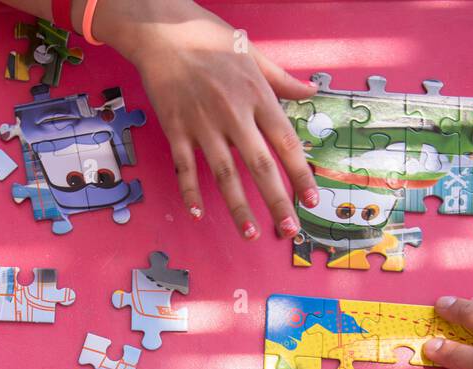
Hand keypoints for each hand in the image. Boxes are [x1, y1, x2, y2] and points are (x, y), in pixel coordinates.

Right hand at [96, 0, 318, 239]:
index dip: (300, 173)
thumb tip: (311, 91)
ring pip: (224, 174)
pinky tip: (199, 214)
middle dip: (276, 201)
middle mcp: (233, 113)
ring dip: (239, 208)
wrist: (162, 31)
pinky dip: (191, 192)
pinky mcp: (176, 129)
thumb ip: (281, 80)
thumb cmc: (209, 38)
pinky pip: (185, 167)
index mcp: (257, 95)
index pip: (285, 142)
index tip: (311, 199)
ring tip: (251, 234)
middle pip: (260, 165)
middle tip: (289, 230)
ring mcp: (203, 124)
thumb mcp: (253, 53)